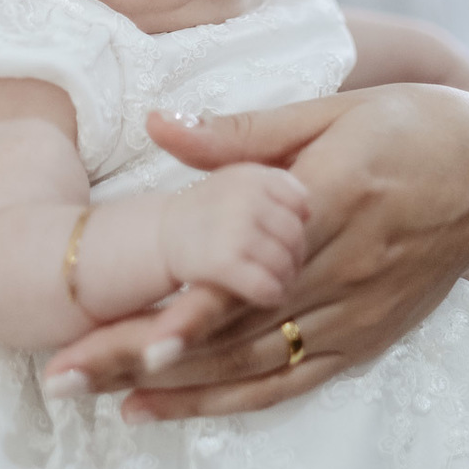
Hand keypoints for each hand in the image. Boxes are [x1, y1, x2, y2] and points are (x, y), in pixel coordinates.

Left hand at [43, 84, 468, 418]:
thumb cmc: (407, 123)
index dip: (192, 311)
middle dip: (146, 355)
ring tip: (96, 394)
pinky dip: (228, 400)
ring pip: (254, 365)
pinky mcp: (364, 338)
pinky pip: (290, 381)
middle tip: (69, 373)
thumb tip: (157, 123)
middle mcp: (342, 273)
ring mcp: (355, 314)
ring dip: (174, 387)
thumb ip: (240, 131)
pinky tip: (167, 406)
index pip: (251, 273)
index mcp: (332, 205)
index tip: (130, 336)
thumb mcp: (327, 109)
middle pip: (234, 330)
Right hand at [160, 163, 309, 308]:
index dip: (299, 222)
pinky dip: (271, 295)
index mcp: (251, 174)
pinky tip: (266, 294)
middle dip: (294, 255)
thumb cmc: (213, 208)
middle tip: (284, 263)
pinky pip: (266, 286)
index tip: (286, 232)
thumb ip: (274, 181)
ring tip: (274, 278)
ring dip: (284, 278)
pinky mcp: (221, 262)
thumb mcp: (241, 179)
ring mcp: (233, 228)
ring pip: (285, 264)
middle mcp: (243, 196)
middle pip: (295, 235)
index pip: (299, 201)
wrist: (162, 234)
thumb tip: (306, 209)